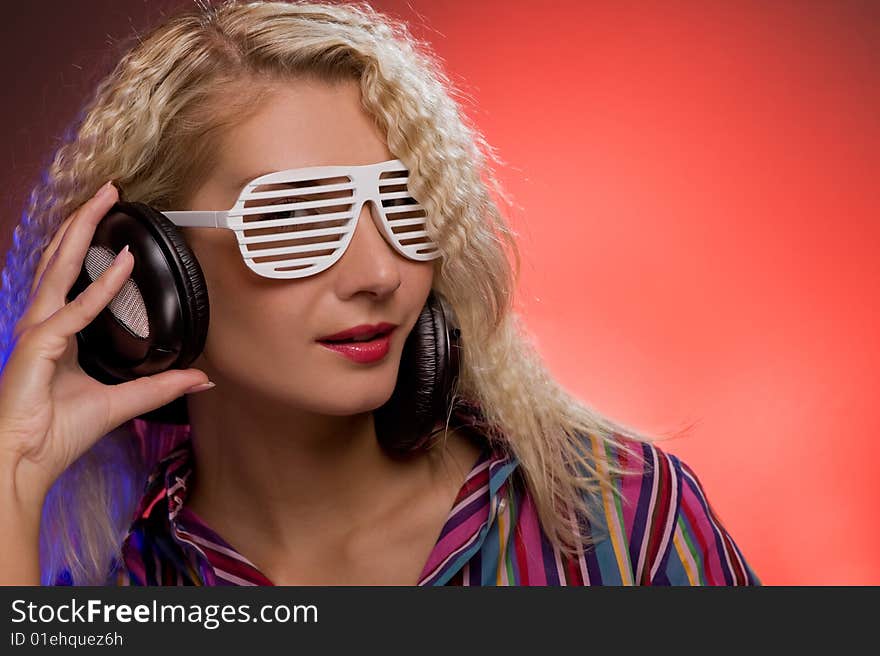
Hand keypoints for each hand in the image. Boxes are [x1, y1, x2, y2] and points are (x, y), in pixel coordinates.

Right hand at [0, 181, 211, 506]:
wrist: (24, 462)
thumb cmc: (57, 434)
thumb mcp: (122, 402)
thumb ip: (160, 386)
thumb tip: (202, 377)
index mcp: (58, 333)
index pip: (72, 278)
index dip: (89, 248)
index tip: (116, 227)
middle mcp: (44, 323)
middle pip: (62, 260)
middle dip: (84, 222)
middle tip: (110, 192)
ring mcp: (38, 330)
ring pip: (60, 268)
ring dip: (82, 232)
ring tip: (104, 201)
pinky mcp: (40, 344)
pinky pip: (77, 309)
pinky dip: (102, 286)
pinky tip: (123, 262)